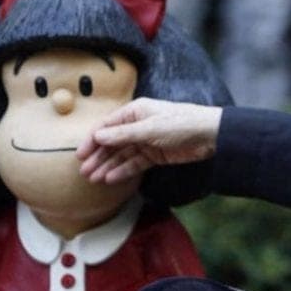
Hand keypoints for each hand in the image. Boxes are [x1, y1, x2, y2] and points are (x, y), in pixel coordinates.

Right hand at [76, 98, 222, 183]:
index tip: (80, 155)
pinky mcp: (156, 155)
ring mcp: (146, 141)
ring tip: (94, 178)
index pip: (107, 126)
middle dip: (98, 156)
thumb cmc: (181, 123)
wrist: (210, 135)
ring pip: (122, 154)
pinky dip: (124, 171)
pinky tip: (111, 179)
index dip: (92, 140)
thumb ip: (123, 135)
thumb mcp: (149, 128)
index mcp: (135, 112)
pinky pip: (135, 163)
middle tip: (84, 171)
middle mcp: (138, 125)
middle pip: (113, 142)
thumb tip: (98, 136)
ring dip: (108, 166)